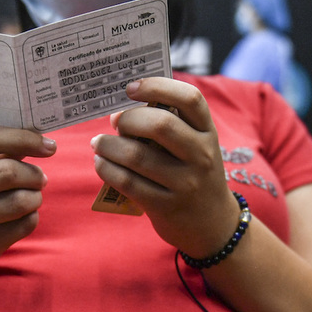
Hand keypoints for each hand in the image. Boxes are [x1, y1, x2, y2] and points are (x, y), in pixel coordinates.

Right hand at [0, 125, 55, 276]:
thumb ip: (1, 150)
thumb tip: (39, 136)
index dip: (24, 138)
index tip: (50, 145)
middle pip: (9, 172)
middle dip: (34, 175)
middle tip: (41, 179)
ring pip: (20, 201)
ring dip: (36, 198)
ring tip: (33, 198)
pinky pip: (23, 225)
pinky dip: (32, 218)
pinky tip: (23, 217)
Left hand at [91, 77, 238, 255]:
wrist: (212, 224)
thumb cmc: (194, 175)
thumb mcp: (196, 147)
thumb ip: (172, 126)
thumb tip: (125, 107)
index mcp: (208, 133)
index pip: (190, 98)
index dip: (157, 87)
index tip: (131, 88)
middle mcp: (201, 156)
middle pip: (160, 125)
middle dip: (128, 119)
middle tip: (115, 122)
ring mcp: (185, 183)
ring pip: (137, 156)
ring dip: (109, 145)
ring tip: (98, 143)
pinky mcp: (165, 206)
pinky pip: (127, 182)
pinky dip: (107, 169)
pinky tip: (101, 162)